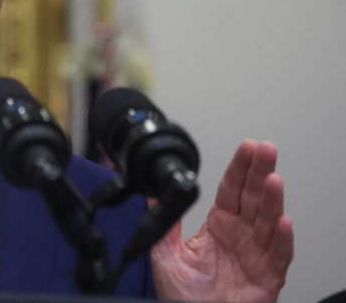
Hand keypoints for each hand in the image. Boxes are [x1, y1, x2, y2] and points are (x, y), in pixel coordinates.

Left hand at [150, 140, 293, 301]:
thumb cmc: (184, 294)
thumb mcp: (165, 253)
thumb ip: (163, 222)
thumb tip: (153, 193)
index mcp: (219, 225)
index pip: (232, 189)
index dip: (240, 167)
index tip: (247, 147)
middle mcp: (241, 235)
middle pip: (254, 196)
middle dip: (260, 171)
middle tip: (266, 149)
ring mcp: (256, 254)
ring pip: (268, 220)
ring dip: (273, 199)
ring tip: (273, 178)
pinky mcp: (267, 277)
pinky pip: (278, 256)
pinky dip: (282, 239)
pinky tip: (282, 221)